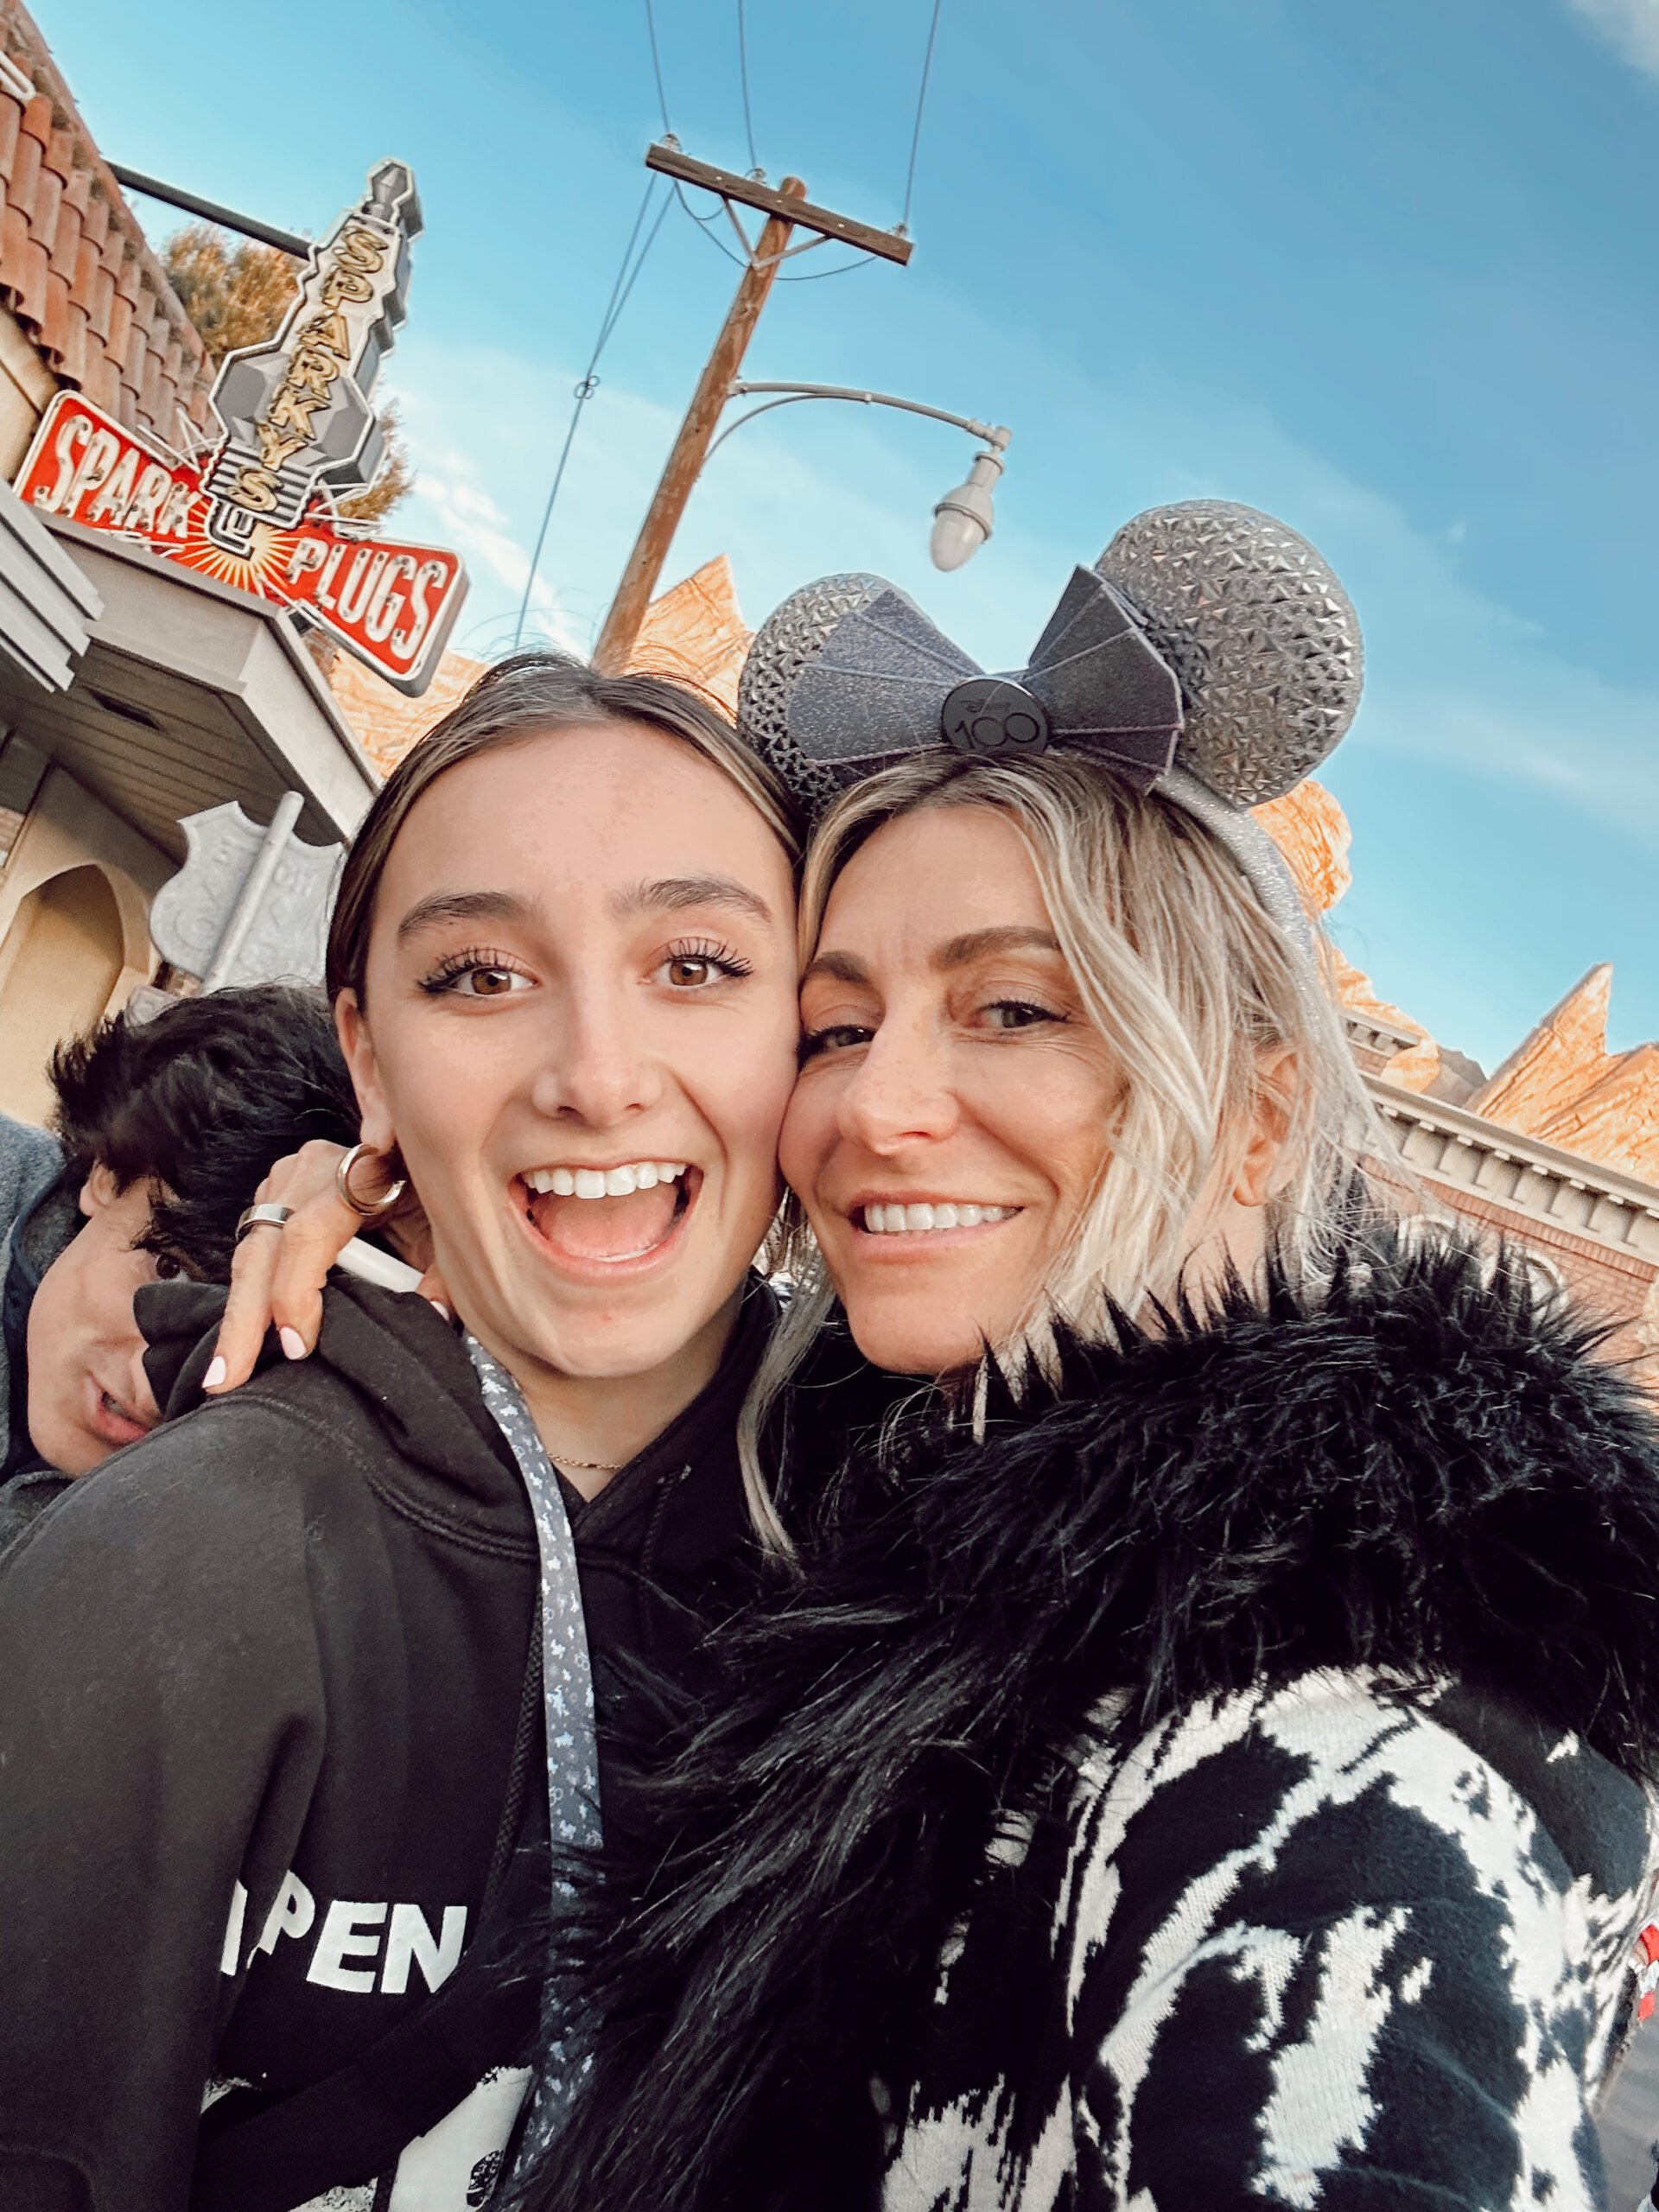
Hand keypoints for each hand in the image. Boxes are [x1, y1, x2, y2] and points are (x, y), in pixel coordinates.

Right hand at [204, 1142, 445, 1391]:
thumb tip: (434, 1317)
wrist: (419, 1142)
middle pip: (264, 1247)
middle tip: (227, 1378)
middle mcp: (312, 1169)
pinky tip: (242, 1335)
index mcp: (358, 1172)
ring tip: (224, 1370)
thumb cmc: (435, 1189)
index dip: (295, 1292)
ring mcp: (287, 1176)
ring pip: (251, 1249)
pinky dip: (249, 1292)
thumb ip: (443, 1272)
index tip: (296, 1346)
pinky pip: (255, 1245)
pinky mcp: (276, 1191)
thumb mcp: (448, 1226)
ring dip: (239, 1312)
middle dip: (244, 1319)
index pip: (307, 1235)